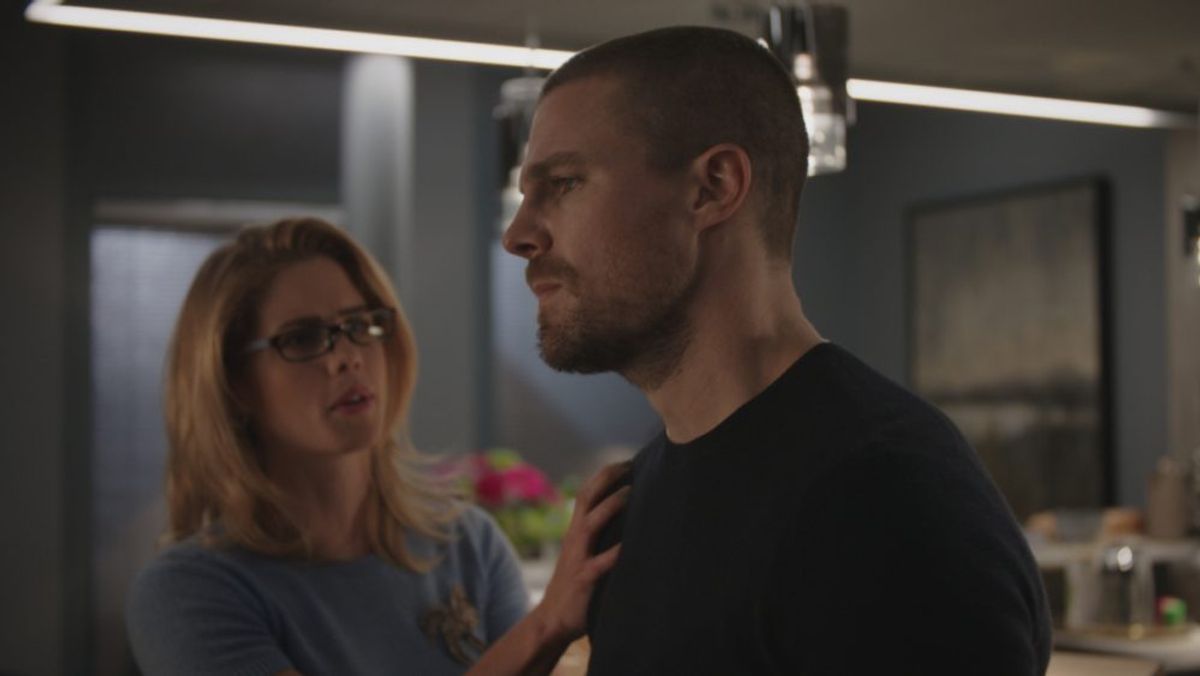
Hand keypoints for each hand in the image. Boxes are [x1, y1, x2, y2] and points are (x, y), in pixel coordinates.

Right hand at [530, 461, 631, 644]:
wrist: (550, 622)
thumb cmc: (574, 589)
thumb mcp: (582, 557)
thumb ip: (598, 540)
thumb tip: (628, 523)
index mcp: (575, 532)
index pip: (587, 494)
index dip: (604, 476)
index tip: (626, 462)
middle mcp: (575, 540)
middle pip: (586, 499)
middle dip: (606, 479)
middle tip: (629, 465)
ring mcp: (578, 558)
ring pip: (590, 524)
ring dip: (610, 506)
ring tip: (630, 493)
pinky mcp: (583, 580)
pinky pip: (599, 564)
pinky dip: (614, 553)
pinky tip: (630, 546)